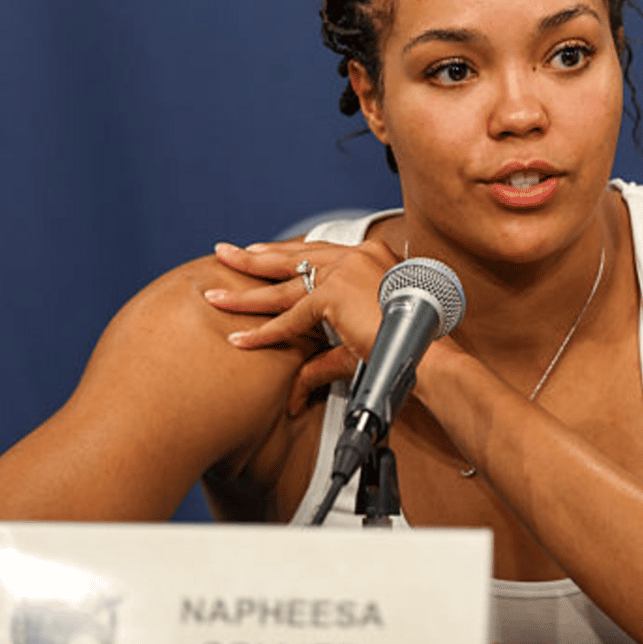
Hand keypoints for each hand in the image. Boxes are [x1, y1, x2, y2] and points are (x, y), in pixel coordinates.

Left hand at [206, 239, 400, 413]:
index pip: (315, 252)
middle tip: (224, 253)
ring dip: (245, 293)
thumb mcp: (357, 348)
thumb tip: (294, 391)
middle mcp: (355, 256)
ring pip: (282, 284)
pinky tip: (240, 339)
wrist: (428, 351)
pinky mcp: (334, 291)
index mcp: (368, 257)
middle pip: (292, 256)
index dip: (283, 255)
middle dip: (253, 258)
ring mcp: (344, 270)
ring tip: (215, 295)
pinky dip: (263, 332)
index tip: (257, 254)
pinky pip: (290, 316)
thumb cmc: (406, 348)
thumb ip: (320, 363)